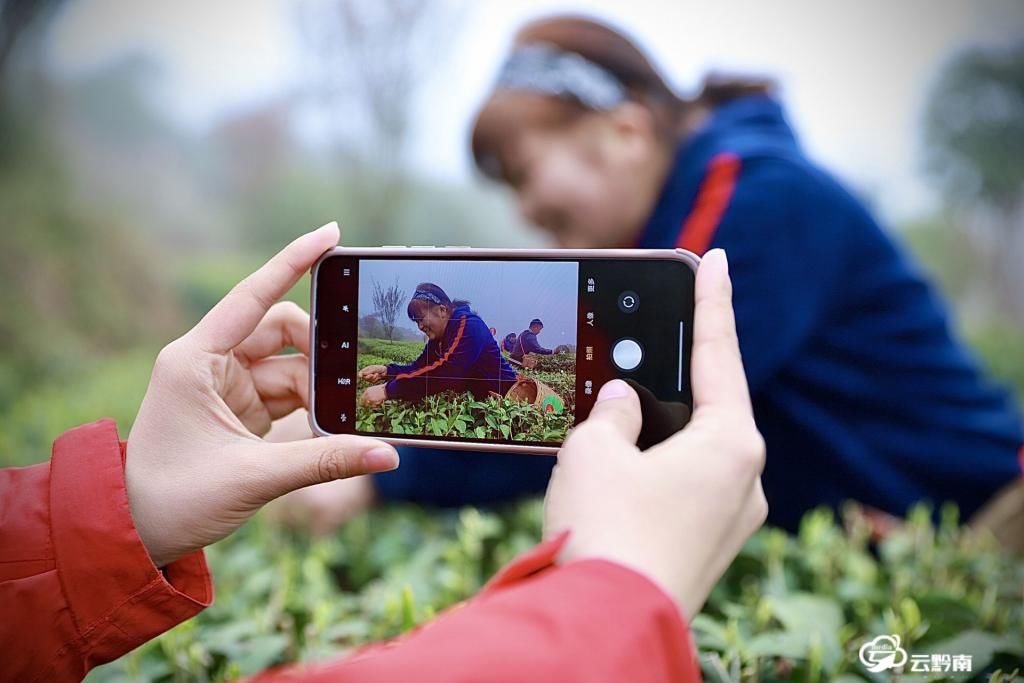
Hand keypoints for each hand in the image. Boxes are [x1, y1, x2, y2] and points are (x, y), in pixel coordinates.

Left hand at [126, 223, 400, 567]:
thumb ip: (325, 460)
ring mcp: (227, 387)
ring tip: (364, 404)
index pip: (253, 297)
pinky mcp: (241, 412)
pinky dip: (317, 405)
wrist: (135, 534)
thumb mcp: (254, 478)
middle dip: (322, 350)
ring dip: (325, 384)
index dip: (293, 263)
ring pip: (292, 367)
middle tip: (361, 372)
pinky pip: (289, 394)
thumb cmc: (173, 500)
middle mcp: (210, 364)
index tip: (332, 234)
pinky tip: (344, 420)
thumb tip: (389, 455)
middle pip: (281, 331)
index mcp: (195, 360)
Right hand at [543, 249, 766, 618]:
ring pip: (690, 453)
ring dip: (655, 431)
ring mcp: (728, 522)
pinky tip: (615, 466)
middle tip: (644, 344)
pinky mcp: (704, 549)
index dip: (713, 301)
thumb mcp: (595, 450)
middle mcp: (743, 482)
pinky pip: (681, 489)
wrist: (603, 626)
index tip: (715, 258)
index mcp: (733, 445)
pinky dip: (652, 469)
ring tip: (611, 414)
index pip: (722, 355)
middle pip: (707, 407)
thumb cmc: (604, 530)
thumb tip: (624, 406)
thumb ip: (613, 413)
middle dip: (671, 379)